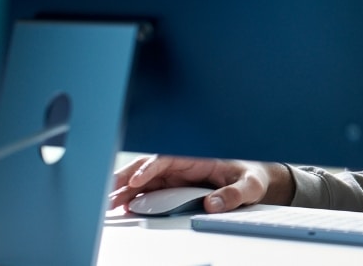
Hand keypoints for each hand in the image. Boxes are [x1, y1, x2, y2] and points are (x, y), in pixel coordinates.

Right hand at [108, 155, 293, 213]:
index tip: (136, 180)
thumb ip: (234, 194)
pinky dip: (134, 196)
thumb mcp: (250, 185)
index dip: (149, 168)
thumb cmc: (252, 176)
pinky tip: (122, 206)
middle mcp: (183, 163)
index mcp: (198, 156)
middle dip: (126, 177)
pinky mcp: (173, 186)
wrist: (254, 181)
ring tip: (109, 202)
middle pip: (148, 166)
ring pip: (144, 179)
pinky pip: (149, 189)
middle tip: (108, 192)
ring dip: (125, 188)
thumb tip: (212, 204)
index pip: (166, 158)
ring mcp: (176, 175)